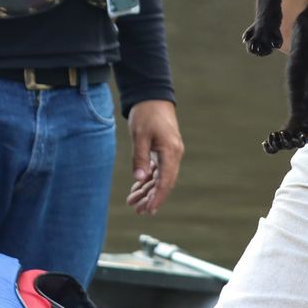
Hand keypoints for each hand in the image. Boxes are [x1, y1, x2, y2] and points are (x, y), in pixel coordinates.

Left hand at [125, 99, 182, 215]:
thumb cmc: (146, 114)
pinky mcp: (164, 150)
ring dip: (148, 190)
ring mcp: (170, 153)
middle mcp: (174, 154)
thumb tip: (139, 179)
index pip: (166, 180)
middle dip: (151, 198)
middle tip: (137, 211)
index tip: (150, 211)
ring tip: (133, 203)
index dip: (158, 197)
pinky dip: (148, 180)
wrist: (152, 96)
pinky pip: (158, 170)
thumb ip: (140, 158)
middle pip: (165, 182)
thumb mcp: (139, 136)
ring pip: (160, 178)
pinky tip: (137, 188)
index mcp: (170, 151)